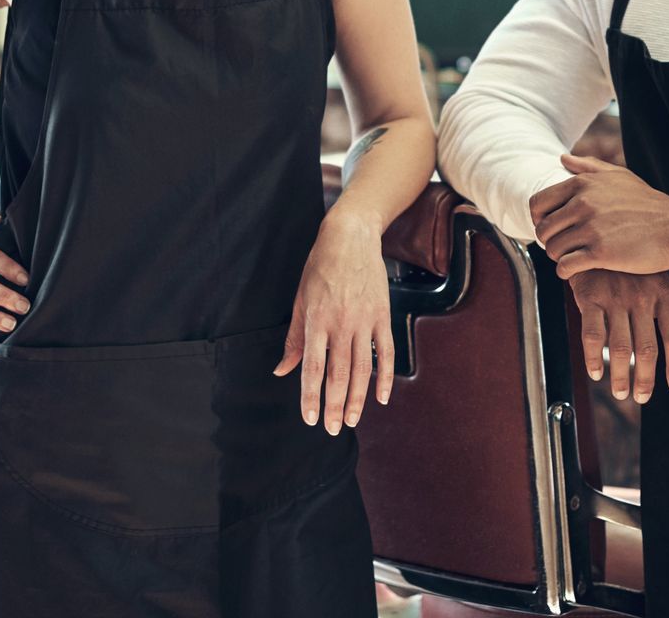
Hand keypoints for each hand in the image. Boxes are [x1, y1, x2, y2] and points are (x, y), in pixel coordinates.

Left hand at [274, 210, 394, 433]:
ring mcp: (365, 321)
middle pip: (339, 374)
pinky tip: (381, 397)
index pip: (312, 368)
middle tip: (334, 429)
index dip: (310, 396)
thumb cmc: (319, 268)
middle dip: (336, 405)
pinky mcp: (382, 315)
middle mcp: (341, 324)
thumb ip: (294, 339)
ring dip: (359, 398)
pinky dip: (386, 376)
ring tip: (353, 420)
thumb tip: (282, 370)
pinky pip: (386, 352)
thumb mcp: (300, 300)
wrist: (350, 238)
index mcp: (316, 321)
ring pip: (363, 368)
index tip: (311, 419)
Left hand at [532, 154, 668, 278]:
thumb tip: (562, 158)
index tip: (552, 228)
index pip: (538, 203)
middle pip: (544, 229)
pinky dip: (566, 271)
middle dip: (549, 241)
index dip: (539, 219)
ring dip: (559, 257)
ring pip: (553, 249)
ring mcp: (591, 228)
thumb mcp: (619, 175)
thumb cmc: (647, 202)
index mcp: (582, 184)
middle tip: (564, 247)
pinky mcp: (601, 253)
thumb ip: (588, 166)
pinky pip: (566, 266)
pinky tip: (576, 270)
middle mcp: (583, 203)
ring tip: (573, 258)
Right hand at [569, 270, 668, 402]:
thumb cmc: (630, 261)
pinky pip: (593, 335)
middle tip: (641, 397)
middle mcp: (642, 298)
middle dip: (646, 379)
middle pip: (648, 348)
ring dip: (621, 375)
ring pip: (622, 347)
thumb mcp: (659, 277)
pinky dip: (594, 358)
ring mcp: (616, 298)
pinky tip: (596, 373)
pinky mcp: (591, 298)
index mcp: (663, 294)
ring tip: (620, 392)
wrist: (596, 235)